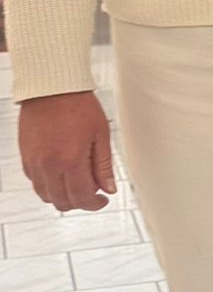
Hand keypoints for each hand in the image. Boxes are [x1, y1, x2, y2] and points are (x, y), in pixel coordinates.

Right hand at [19, 92, 116, 212]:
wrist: (51, 87)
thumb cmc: (78, 105)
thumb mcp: (101, 134)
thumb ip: (104, 166)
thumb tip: (108, 189)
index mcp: (70, 160)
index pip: (82, 198)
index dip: (95, 204)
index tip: (103, 200)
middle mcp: (49, 166)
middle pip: (63, 202)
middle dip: (80, 202)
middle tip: (92, 192)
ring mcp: (34, 163)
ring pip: (46, 196)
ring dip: (63, 196)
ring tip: (77, 183)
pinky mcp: (25, 157)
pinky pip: (35, 182)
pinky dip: (49, 185)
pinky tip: (61, 174)